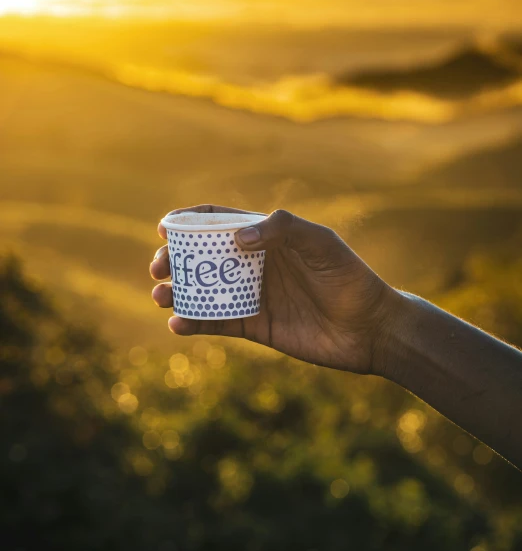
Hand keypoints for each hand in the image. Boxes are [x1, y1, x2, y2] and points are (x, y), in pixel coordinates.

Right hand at [150, 205, 393, 373]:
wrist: (370, 328)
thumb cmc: (349, 278)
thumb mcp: (321, 243)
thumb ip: (283, 229)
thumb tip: (237, 238)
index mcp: (267, 238)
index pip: (220, 222)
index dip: (189, 222)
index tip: (164, 228)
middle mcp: (255, 265)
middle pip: (203, 257)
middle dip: (175, 260)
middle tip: (158, 269)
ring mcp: (253, 296)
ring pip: (204, 291)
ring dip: (177, 292)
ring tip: (161, 297)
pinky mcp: (255, 326)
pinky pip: (217, 323)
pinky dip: (194, 323)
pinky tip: (178, 325)